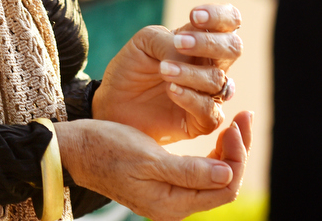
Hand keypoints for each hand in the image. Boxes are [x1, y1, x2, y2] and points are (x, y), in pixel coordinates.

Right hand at [56, 112, 251, 220]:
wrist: (76, 149)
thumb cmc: (107, 148)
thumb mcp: (148, 158)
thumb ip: (188, 171)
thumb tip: (228, 175)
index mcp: (172, 205)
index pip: (225, 187)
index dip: (238, 156)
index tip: (235, 123)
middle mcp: (175, 206)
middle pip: (224, 182)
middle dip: (239, 150)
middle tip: (244, 115)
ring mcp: (171, 195)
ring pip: (216, 175)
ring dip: (229, 149)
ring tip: (236, 120)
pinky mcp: (167, 182)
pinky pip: (202, 171)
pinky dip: (214, 151)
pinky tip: (218, 132)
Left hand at [93, 4, 243, 142]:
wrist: (112, 103)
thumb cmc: (131, 68)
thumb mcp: (144, 42)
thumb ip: (168, 41)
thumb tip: (186, 55)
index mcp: (202, 40)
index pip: (229, 22)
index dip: (220, 16)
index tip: (194, 16)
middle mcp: (211, 66)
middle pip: (233, 48)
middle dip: (209, 43)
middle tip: (179, 43)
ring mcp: (208, 94)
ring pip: (218, 80)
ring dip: (191, 72)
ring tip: (164, 69)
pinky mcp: (200, 122)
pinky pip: (209, 111)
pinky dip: (191, 98)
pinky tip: (171, 89)